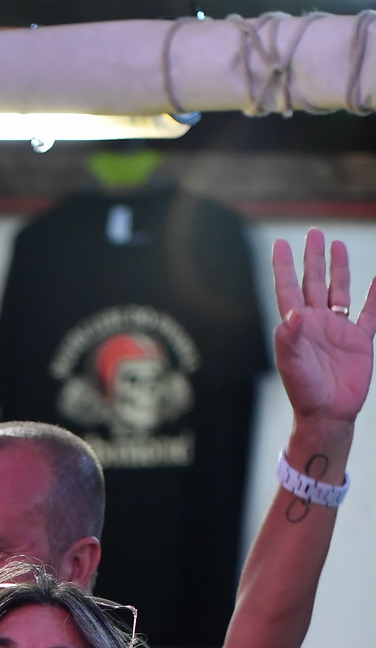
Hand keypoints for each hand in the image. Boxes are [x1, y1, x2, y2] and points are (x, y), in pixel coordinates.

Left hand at [272, 229, 375, 428]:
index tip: (280, 243)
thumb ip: (288, 340)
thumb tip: (292, 313)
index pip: (288, 290)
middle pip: (314, 283)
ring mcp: (338, 330)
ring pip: (339, 291)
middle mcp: (317, 324)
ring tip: (338, 245)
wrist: (328, 415)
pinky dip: (375, 296)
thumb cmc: (305, 393)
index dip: (284, 267)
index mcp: (298, 327)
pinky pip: (369, 313)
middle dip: (313, 259)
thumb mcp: (292, 366)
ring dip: (339, 269)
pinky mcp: (359, 341)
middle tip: (313, 233)